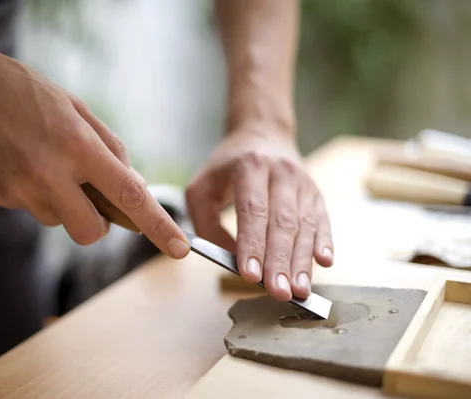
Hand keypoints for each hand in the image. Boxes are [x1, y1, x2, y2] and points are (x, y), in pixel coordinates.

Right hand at [0, 39, 190, 258]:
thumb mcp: (77, 108)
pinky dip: (35, 193)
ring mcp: (19, 189)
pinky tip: (20, 161)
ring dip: (62, 203)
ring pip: (59, 221)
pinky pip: (31, 209)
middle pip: (92, 232)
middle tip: (91, 197)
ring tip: (43, 162)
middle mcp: (50, 174)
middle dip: (99, 223)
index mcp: (78, 146)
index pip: (129, 197)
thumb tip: (132, 186)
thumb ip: (109, 148)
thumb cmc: (25, 91)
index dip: (159, 227)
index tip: (180, 249)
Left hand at [186, 126, 333, 299]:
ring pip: (305, 225)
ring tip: (299, 290)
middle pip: (283, 222)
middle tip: (279, 292)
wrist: (263, 133)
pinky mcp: (315, 194)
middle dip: (280, 261)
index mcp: (249, 166)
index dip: (252, 244)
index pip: (253, 210)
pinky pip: (322, 221)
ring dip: (302, 261)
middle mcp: (281, 173)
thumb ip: (206, 224)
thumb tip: (227, 260)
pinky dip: (324, 243)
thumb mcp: (201, 187)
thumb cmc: (227, 167)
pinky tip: (324, 263)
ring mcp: (302, 183)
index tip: (251, 275)